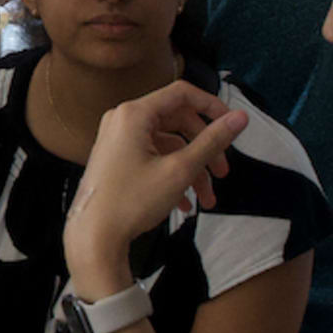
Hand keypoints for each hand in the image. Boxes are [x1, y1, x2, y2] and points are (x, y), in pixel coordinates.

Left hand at [62, 82, 245, 292]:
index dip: (212, 106)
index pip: (182, 94)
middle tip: (223, 172)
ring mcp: (118, 141)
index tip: (232, 124)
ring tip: (207, 199)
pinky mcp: (117, 159)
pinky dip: (173, 176)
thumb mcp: (180, 170)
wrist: (93, 238)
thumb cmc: (131, 202)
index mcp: (134, 114)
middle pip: (178, 122)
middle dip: (205, 149)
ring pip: (169, 146)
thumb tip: (240, 118)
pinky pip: (153, 158)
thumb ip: (213, 140)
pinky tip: (186, 203)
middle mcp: (123, 121)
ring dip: (192, 169)